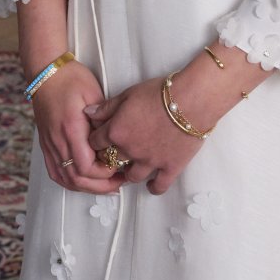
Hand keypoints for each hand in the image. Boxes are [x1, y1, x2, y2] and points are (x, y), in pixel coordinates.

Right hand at [30, 61, 124, 194]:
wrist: (45, 72)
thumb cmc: (71, 78)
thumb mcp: (93, 92)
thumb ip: (104, 118)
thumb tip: (115, 139)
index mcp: (71, 128)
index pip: (86, 166)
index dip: (104, 174)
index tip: (119, 168)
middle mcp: (58, 141)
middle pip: (77, 178)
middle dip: (100, 186)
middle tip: (118, 183)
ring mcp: (50, 145)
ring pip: (66, 179)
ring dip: (87, 187)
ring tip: (105, 185)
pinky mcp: (46, 145)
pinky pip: (55, 172)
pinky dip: (70, 182)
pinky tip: (83, 182)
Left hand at [84, 76, 206, 195]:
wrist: (191, 100)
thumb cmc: (160, 92)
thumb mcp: (129, 93)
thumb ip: (107, 107)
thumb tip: (88, 113)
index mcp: (116, 131)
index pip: (95, 143)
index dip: (96, 140)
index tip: (100, 139)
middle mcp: (130, 150)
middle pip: (111, 161)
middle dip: (110, 158)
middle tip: (115, 153)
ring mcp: (150, 162)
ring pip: (132, 176)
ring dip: (129, 173)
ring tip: (131, 167)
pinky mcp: (169, 168)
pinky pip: (159, 185)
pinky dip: (153, 187)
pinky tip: (151, 185)